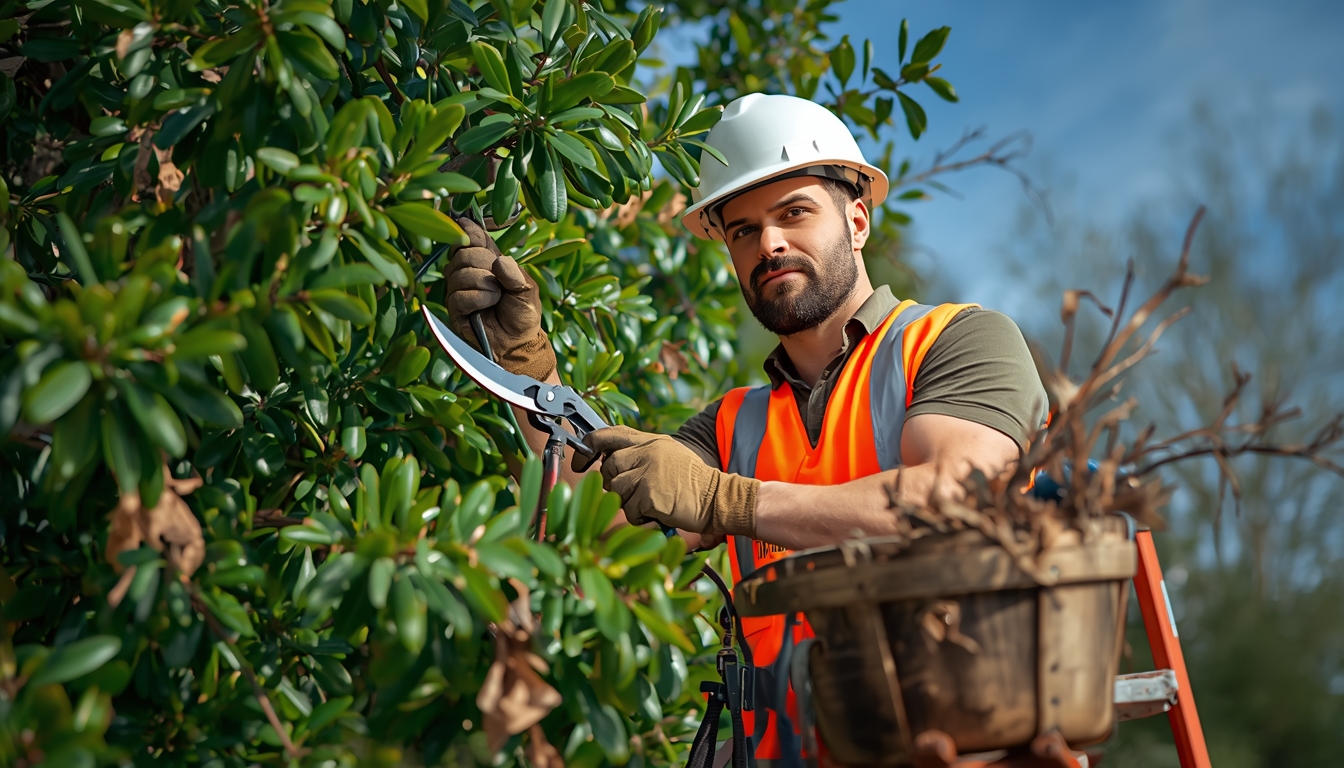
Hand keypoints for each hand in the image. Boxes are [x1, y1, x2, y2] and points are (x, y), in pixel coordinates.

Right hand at [444, 217, 555, 381]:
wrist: (518, 343)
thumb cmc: (522, 314)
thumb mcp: (527, 290)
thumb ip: (515, 273)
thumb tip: (497, 260)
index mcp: (486, 262)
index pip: (471, 237)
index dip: (468, 230)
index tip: (465, 224)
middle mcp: (468, 273)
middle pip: (463, 253)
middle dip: (484, 264)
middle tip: (498, 282)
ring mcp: (458, 290)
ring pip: (459, 273)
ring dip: (483, 284)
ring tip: (496, 297)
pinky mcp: (454, 310)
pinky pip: (459, 295)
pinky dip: (477, 298)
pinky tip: (487, 304)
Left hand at [579, 425, 758, 539]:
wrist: (718, 498)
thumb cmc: (694, 482)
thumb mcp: (669, 455)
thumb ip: (642, 453)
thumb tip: (610, 461)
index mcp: (650, 441)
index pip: (609, 434)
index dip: (589, 445)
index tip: (580, 459)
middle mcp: (647, 452)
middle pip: (608, 467)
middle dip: (614, 483)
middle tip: (635, 493)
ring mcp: (647, 472)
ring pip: (615, 490)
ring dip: (629, 503)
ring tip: (650, 504)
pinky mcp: (649, 494)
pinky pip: (628, 510)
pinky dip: (639, 518)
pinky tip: (657, 514)